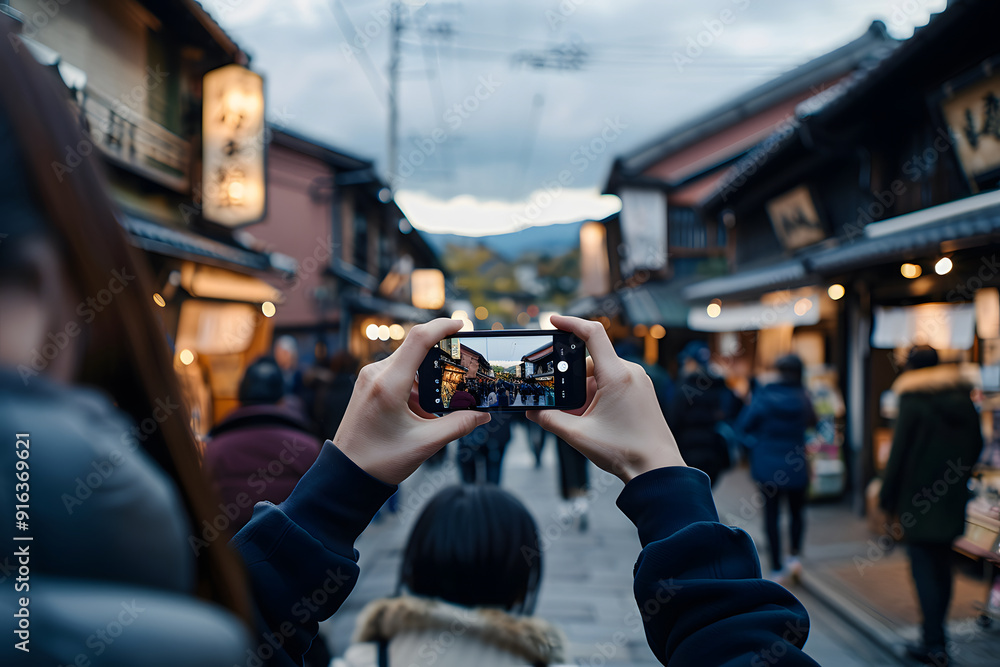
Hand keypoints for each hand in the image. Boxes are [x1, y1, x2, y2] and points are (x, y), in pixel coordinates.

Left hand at [332, 319, 489, 483]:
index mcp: (389, 384)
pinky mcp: (368, 385)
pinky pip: (398, 375)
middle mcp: (376, 374)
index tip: (462, 324)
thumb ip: (459, 425)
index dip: (443, 326)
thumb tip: (483, 413)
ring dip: (427, 382)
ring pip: (409, 365)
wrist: (345, 472)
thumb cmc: (379, 460)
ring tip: (434, 410)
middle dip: (440, 362)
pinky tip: (420, 413)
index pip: (419, 339)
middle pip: (416, 351)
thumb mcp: (425, 444)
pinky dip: (415, 389)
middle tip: (461, 376)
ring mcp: (370, 378)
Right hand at [527, 315, 685, 482]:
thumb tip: (531, 411)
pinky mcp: (643, 392)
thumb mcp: (578, 435)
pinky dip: (599, 395)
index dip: (570, 323)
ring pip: (602, 375)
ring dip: (586, 392)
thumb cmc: (624, 451)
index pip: (592, 334)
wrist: (658, 468)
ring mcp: (640, 381)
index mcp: (617, 375)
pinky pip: (614, 383)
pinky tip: (596, 419)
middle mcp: (631, 372)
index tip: (552, 320)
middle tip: (566, 405)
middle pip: (591, 362)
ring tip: (584, 419)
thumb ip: (550, 419)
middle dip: (573, 381)